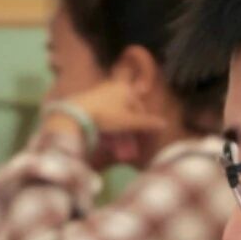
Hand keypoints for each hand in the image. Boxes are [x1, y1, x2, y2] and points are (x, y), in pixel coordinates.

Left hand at [42, 81, 165, 167]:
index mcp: (125, 89)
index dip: (142, 125)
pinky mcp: (87, 102)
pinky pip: (102, 117)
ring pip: (114, 117)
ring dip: (118, 135)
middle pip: (126, 113)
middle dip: (128, 133)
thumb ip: (147, 123)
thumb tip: (164, 124)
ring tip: (118, 151)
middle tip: (129, 150)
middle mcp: (113, 88)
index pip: (139, 107)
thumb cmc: (106, 115)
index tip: (141, 140)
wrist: (75, 114)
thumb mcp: (129, 122)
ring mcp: (99, 94)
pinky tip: (105, 143)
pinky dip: (107, 130)